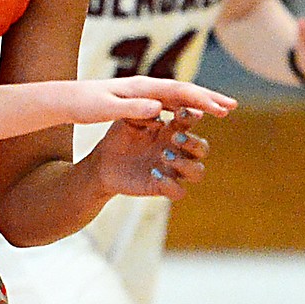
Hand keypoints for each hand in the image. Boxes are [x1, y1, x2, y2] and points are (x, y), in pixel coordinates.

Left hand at [73, 76, 236, 124]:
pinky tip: (191, 117)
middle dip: (207, 97)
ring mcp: (142, 95)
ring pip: (177, 97)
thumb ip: (131, 109)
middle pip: (182, 91)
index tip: (221, 109)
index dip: (200, 100)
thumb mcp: (105, 108)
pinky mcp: (138, 103)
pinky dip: (183, 109)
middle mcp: (145, 88)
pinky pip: (167, 105)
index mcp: (140, 87)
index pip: (176, 92)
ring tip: (219, 110)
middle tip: (232, 106)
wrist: (67, 99)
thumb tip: (160, 109)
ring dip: (199, 103)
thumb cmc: (83, 104)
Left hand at [89, 108, 210, 200]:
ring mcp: (172, 170)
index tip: (180, 112)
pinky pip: (178, 191)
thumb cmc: (118, 137)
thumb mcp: (126, 121)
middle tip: (175, 137)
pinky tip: (154, 173)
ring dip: (186, 164)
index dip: (190, 117)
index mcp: (171, 130)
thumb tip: (158, 116)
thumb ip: (141, 115)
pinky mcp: (162, 187)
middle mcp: (177, 151)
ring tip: (164, 155)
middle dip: (193, 143)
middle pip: (201, 148)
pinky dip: (171, 184)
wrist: (102, 162)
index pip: (190, 122)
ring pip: (198, 172)